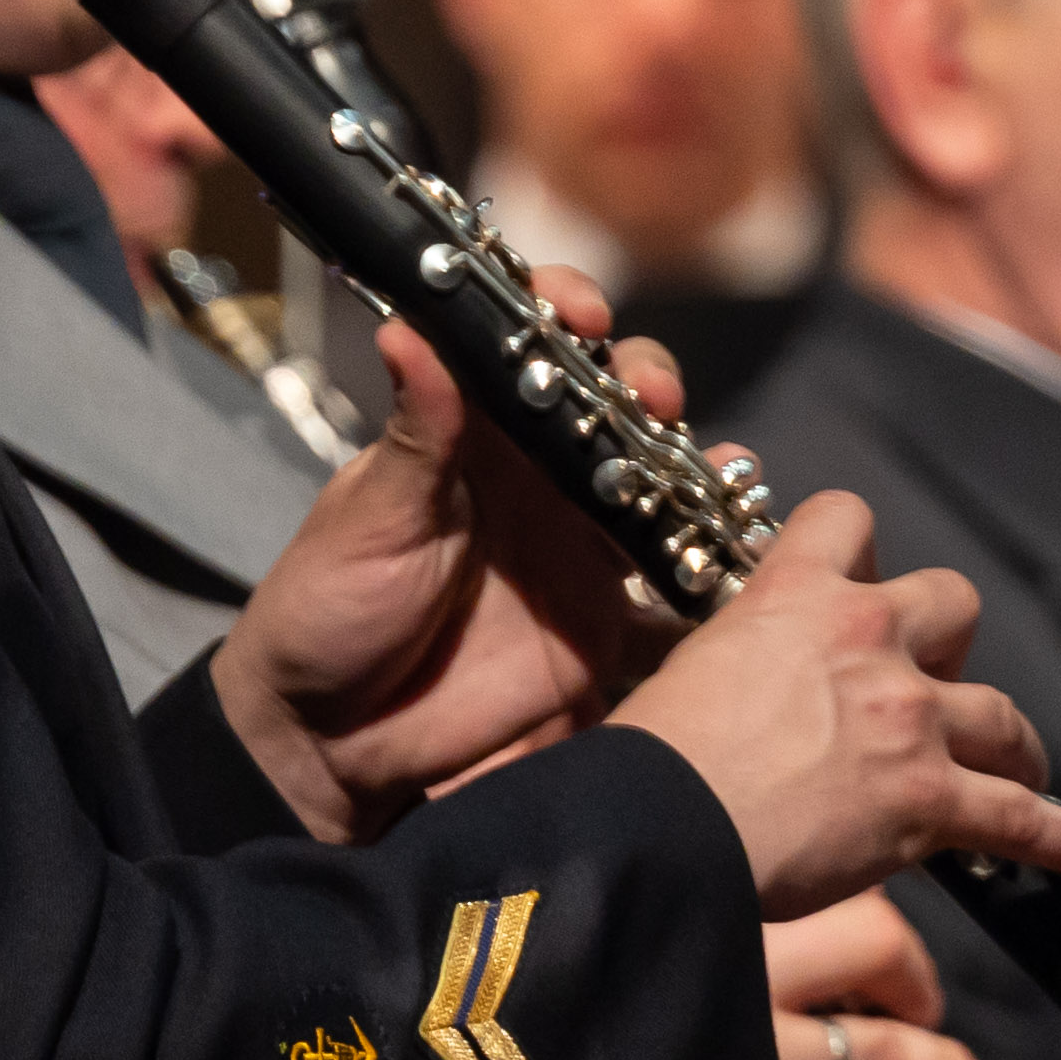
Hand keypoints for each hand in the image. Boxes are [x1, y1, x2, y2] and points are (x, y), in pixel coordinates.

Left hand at [210, 298, 676, 841]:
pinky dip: (717, 546)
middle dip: (650, 379)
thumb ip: (416, 434)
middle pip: (617, 397)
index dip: (567, 310)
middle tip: (653, 398)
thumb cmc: (327, 615)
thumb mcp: (368, 521)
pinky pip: (678, 565)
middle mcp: (539, 473)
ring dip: (696, 455)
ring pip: (662, 472)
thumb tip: (406, 328)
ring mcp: (581, 538)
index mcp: (477, 435)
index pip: (531, 346)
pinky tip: (733, 534)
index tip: (587, 312)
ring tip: (712, 466)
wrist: (330, 748)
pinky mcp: (609, 609)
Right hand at [613, 492, 1060, 913]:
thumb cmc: (638, 769)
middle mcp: (868, 640)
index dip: (854, 547)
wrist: (654, 837)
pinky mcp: (930, 800)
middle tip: (921, 693)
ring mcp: (910, 718)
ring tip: (1016, 769)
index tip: (858, 578)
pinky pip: (1020, 818)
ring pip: (1000, 715)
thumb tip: (709, 679)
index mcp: (795, 598)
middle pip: (956, 603)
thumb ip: (722, 661)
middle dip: (948, 647)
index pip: (847, 519)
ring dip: (1009, 745)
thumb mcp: (674, 678)